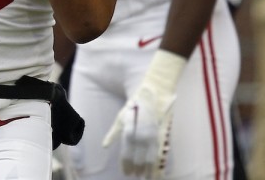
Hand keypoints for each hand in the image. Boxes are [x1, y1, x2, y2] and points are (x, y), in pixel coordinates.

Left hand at [102, 51, 186, 177]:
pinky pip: (158, 152)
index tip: (125, 173)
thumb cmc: (134, 106)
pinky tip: (155, 171)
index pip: (127, 152)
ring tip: (143, 178)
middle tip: (133, 177)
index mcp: (131, 129)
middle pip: (138, 157)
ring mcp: (152, 135)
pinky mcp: (160, 135)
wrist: (152, 92)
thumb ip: (113, 133)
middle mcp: (142, 134)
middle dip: (136, 169)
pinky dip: (156, 163)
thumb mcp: (121, 117)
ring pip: (150, 157)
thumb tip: (104, 146)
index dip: (125, 164)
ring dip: (147, 169)